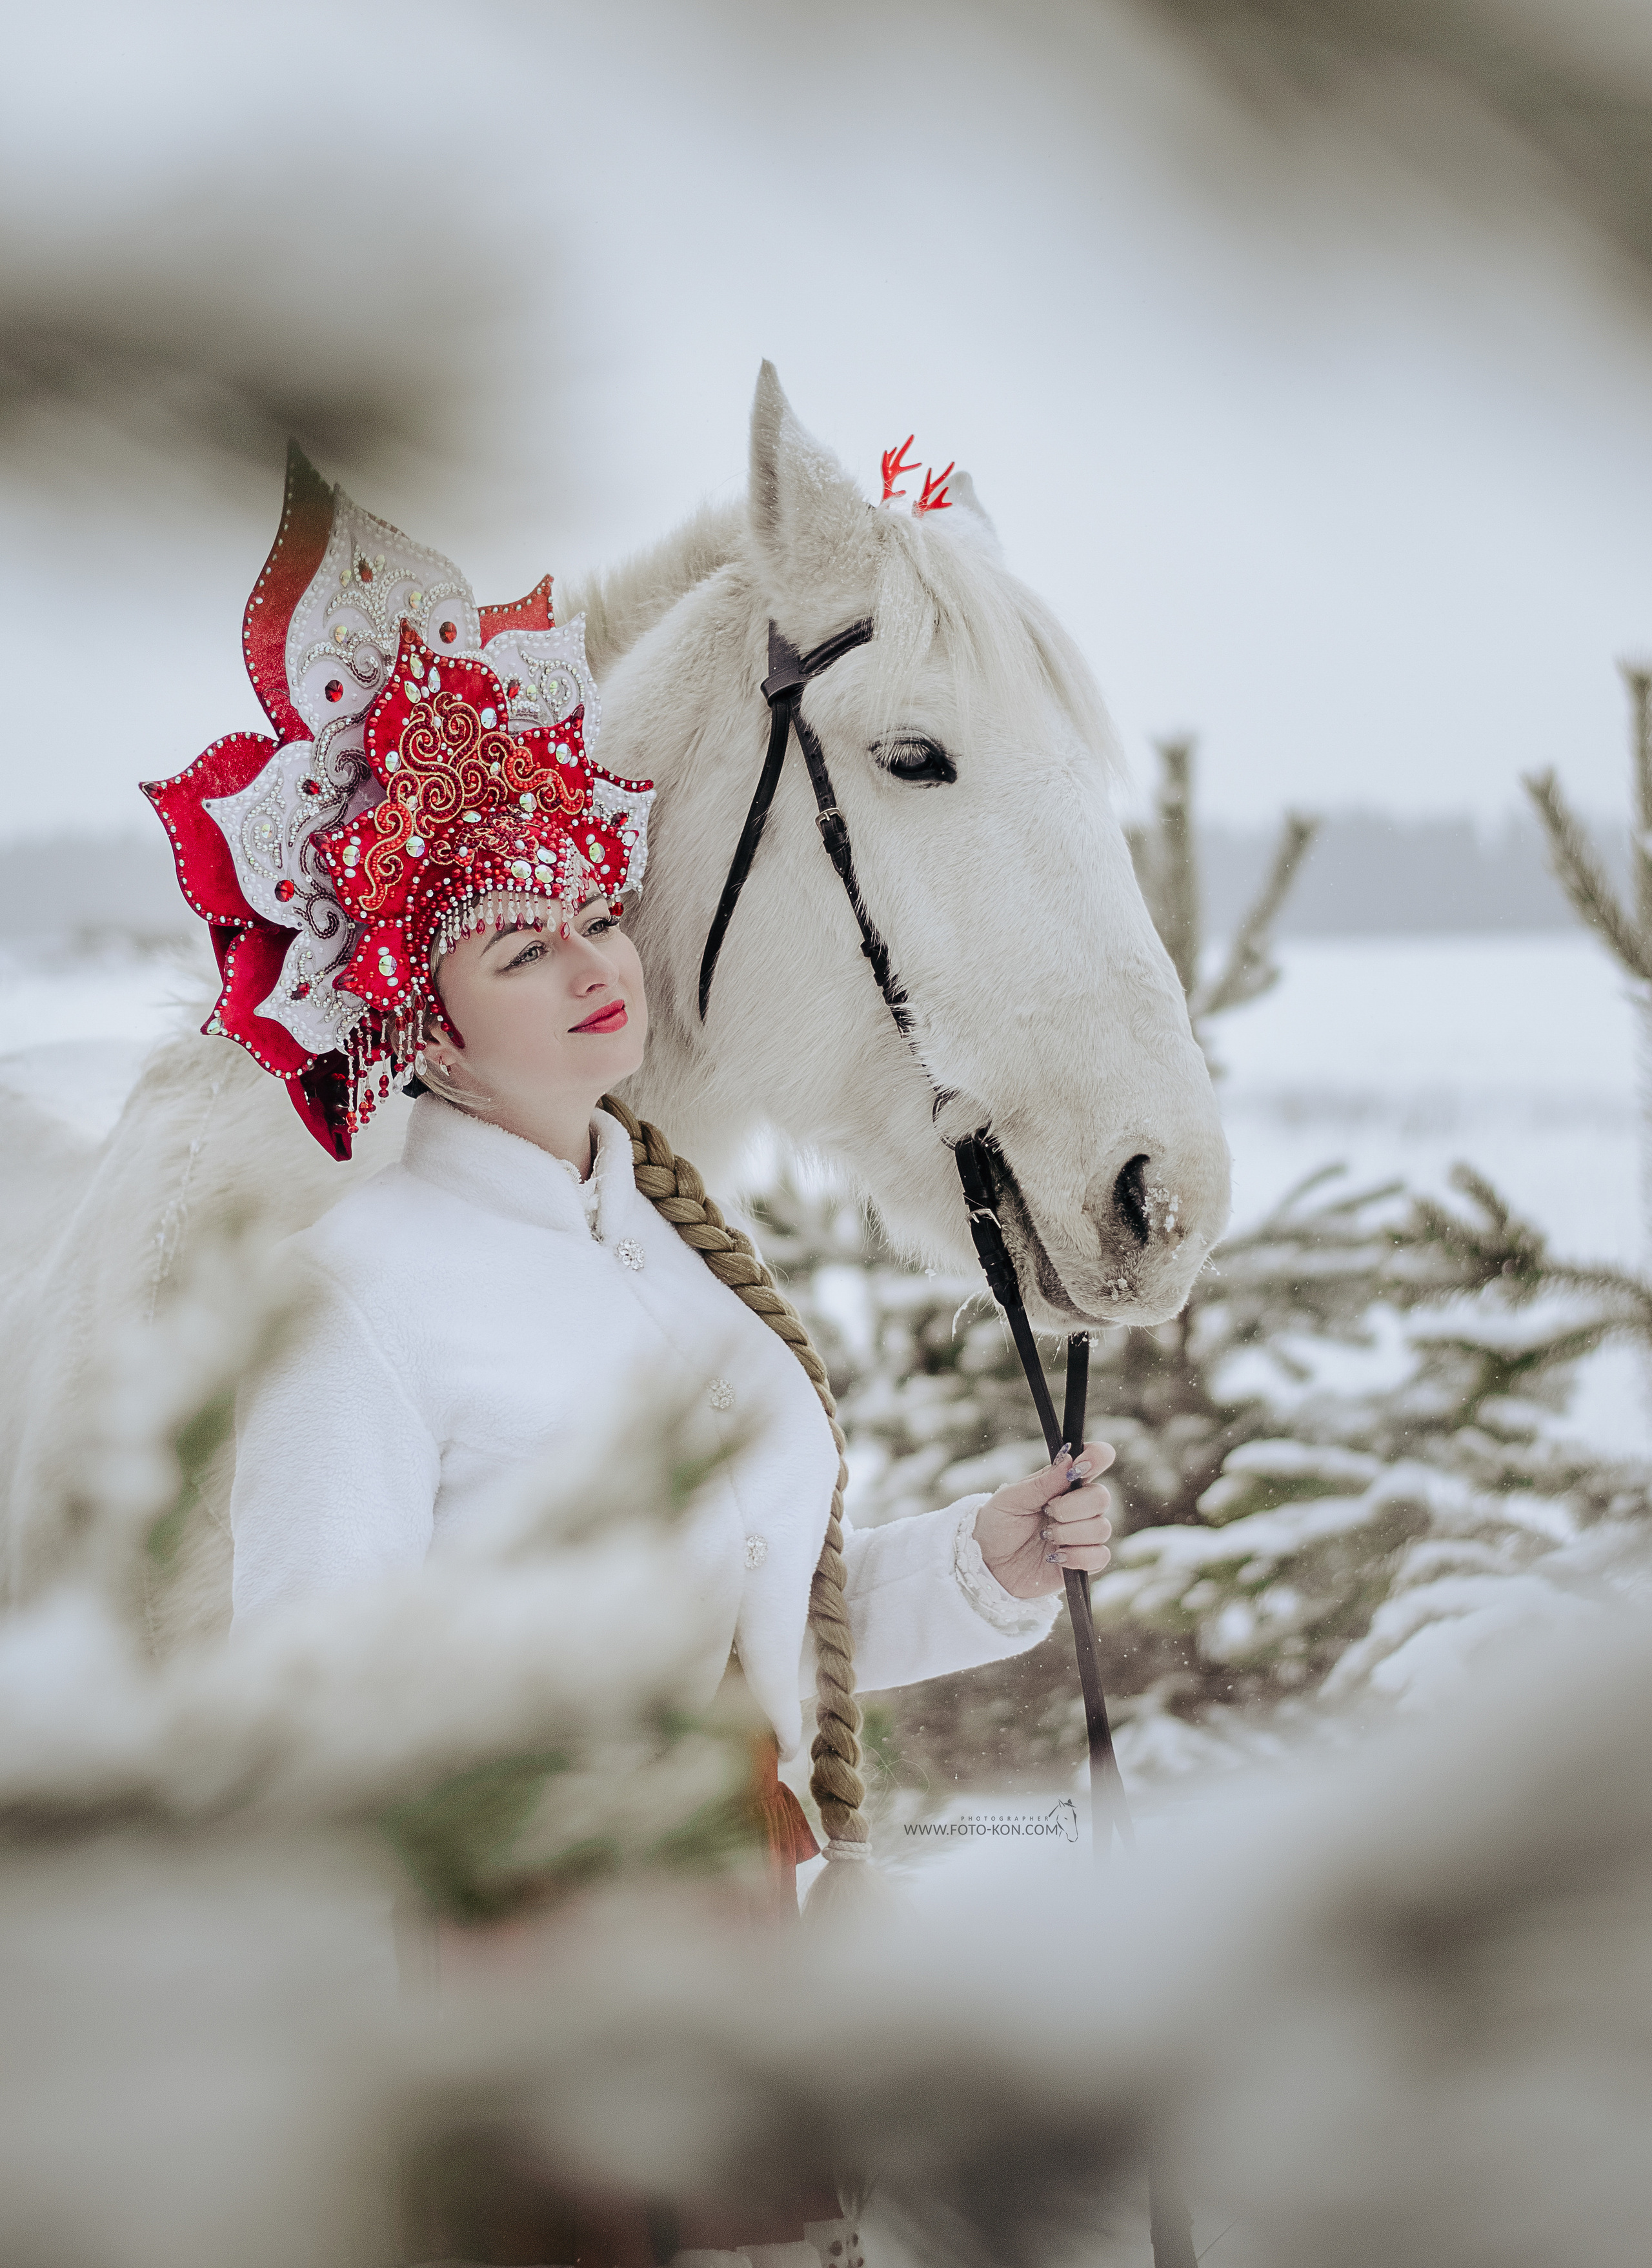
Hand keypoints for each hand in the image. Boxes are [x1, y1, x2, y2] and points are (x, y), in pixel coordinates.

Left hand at [973, 1441, 1115, 1600]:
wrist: (988, 1564)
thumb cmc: (997, 1526)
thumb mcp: (1010, 1499)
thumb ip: (1042, 1482)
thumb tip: (1070, 1459)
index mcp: (1063, 1483)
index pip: (1095, 1461)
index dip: (1097, 1456)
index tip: (1082, 1465)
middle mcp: (1078, 1507)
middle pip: (1102, 1497)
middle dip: (1073, 1507)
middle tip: (1048, 1512)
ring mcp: (1083, 1535)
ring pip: (1102, 1528)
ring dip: (1070, 1533)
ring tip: (1046, 1537)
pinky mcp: (1084, 1561)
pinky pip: (1100, 1557)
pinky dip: (1078, 1557)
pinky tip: (1056, 1557)